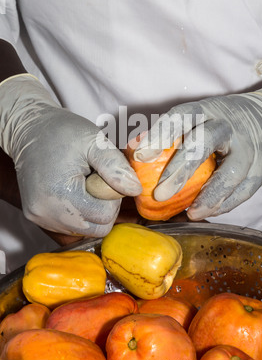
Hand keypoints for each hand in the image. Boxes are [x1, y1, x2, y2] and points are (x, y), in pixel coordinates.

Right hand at [0, 75, 141, 236]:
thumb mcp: (95, 142)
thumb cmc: (63, 132)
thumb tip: (135, 190)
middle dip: (104, 207)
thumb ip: (115, 167)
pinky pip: (70, 226)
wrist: (29, 130)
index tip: (105, 177)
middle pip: (96, 228)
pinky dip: (78, 212)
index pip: (104, 216)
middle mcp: (46, 212)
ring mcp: (39, 217)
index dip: (112, 197)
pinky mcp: (36, 217)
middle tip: (96, 181)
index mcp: (61, 194)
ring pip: (84, 230)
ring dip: (91, 211)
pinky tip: (73, 191)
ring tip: (83, 184)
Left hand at [134, 87, 261, 219]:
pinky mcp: (261, 169)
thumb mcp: (199, 118)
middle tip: (159, 194)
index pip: (180, 116)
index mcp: (205, 110)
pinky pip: (244, 191)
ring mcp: (247, 148)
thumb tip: (132, 151)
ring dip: (209, 196)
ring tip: (190, 213)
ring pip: (230, 172)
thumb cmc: (221, 122)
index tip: (140, 155)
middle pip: (203, 143)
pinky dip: (225, 205)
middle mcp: (226, 125)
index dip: (159, 134)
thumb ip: (168, 134)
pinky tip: (206, 213)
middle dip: (180, 169)